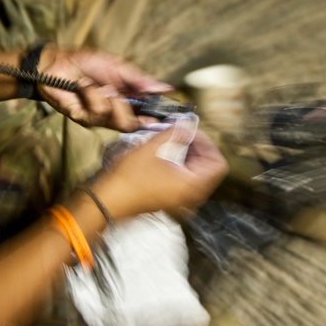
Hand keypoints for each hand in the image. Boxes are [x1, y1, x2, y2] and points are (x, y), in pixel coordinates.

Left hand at [36, 46, 171, 131]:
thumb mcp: (119, 67)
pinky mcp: (83, 118)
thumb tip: (165, 88)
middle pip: (133, 125)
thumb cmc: (87, 63)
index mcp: (127, 101)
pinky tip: (84, 85)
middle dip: (129, 107)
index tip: (162, 113)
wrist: (58, 62)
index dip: (155, 117)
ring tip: (99, 85)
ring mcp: (99, 118)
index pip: (146, 117)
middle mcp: (114, 113)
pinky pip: (98, 112)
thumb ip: (141, 80)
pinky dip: (93, 93)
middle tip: (118, 91)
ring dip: (109, 97)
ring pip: (118, 120)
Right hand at [92, 129, 228, 220]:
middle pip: (209, 169)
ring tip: (171, 140)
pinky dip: (180, 166)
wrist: (108, 200)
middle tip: (181, 132)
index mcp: (193, 186)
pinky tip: (165, 153)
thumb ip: (176, 133)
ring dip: (188, 155)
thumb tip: (188, 123)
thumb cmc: (130, 176)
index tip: (190, 130)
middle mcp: (192, 197)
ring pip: (196, 174)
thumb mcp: (154, 147)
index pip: (218, 163)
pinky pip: (185, 181)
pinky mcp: (170, 201)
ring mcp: (181, 201)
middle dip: (197, 147)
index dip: (207, 143)